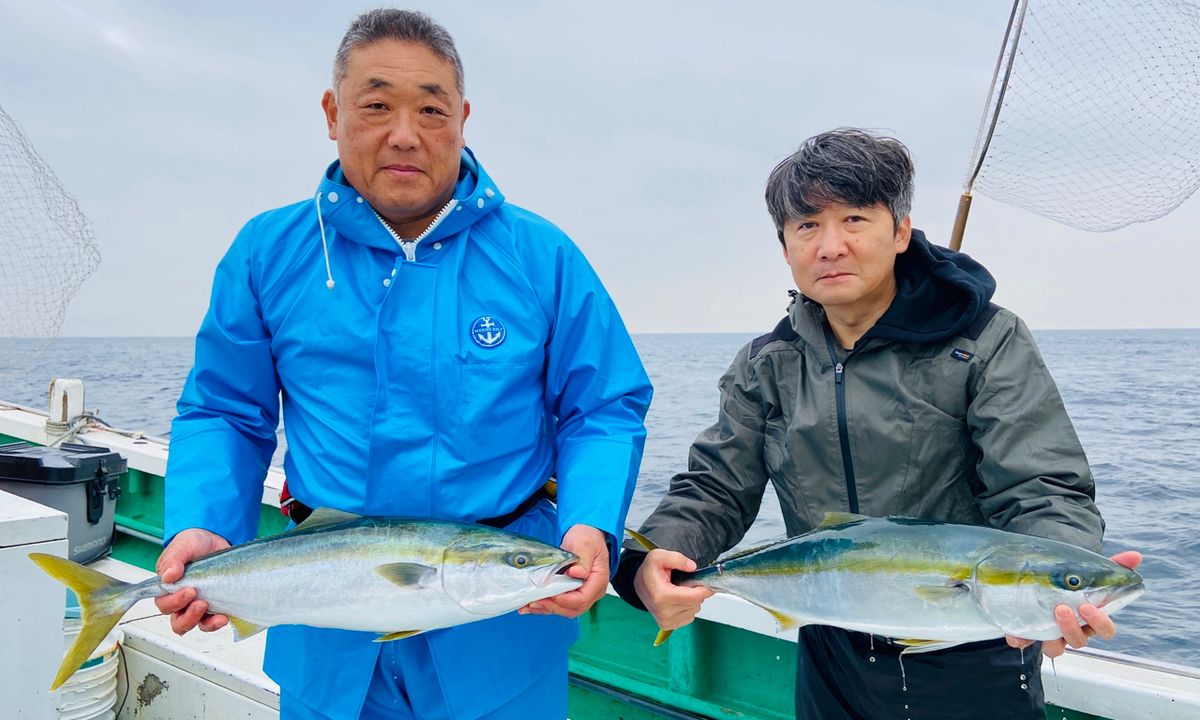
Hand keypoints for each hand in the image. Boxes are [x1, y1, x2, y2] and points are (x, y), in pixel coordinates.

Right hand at [154, 528, 230, 634]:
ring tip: (216, 615)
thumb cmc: (193, 543)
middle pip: (177, 621)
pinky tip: (224, 617)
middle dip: (188, 616)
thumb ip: (174, 559)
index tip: (189, 591)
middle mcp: (180, 600)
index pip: (164, 604)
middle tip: (200, 602)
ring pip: (194, 625)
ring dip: (204, 623)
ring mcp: (197, 604)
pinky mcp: (214, 605)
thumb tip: (168, 576)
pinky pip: (211, 622)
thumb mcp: (182, 545)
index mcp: (167, 587)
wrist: (214, 538)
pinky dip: (216, 623)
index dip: (174, 602)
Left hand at [519, 524, 607, 617]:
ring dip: (546, 608)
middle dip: (553, 606)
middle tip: (535, 601)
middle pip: (573, 608)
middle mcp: (591, 591)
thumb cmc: (588, 539)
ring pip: (564, 609)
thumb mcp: (585, 545)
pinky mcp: (571, 592)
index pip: (582, 599)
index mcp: (597, 581)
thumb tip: (576, 573)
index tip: (551, 594)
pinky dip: (545, 606)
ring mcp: (581, 593)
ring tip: (528, 605)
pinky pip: (559, 604)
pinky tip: (531, 605)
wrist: (586, 535)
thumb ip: (582, 560)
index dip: (565, 600)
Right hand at [633, 548, 714, 631]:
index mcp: (662, 596)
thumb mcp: (658, 556)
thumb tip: (692, 567)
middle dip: (697, 592)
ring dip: (692, 600)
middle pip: (695, 603)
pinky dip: (688, 607)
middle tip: (689, 582)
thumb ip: (676, 558)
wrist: (639, 585)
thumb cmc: (648, 572)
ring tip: (681, 590)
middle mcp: (664, 612)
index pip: (693, 597)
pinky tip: (679, 599)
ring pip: (694, 610)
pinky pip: (689, 616)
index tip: (709, 583)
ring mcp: (666, 621)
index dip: (704, 589)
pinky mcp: (669, 625)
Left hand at [1006, 551, 1142, 657]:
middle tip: (1062, 608)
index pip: (1105, 630)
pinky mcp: (1029, 634)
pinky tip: (1014, 632)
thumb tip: (1136, 556)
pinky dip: (1020, 639)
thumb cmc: (1072, 580)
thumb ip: (1113, 565)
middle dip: (1072, 628)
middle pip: (1079, 642)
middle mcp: (1073, 631)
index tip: (1088, 606)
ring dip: (1052, 638)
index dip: (1099, 623)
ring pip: (1056, 649)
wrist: (1042, 577)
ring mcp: (1051, 634)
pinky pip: (1025, 643)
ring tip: (1043, 616)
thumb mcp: (1089, 571)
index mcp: (1091, 619)